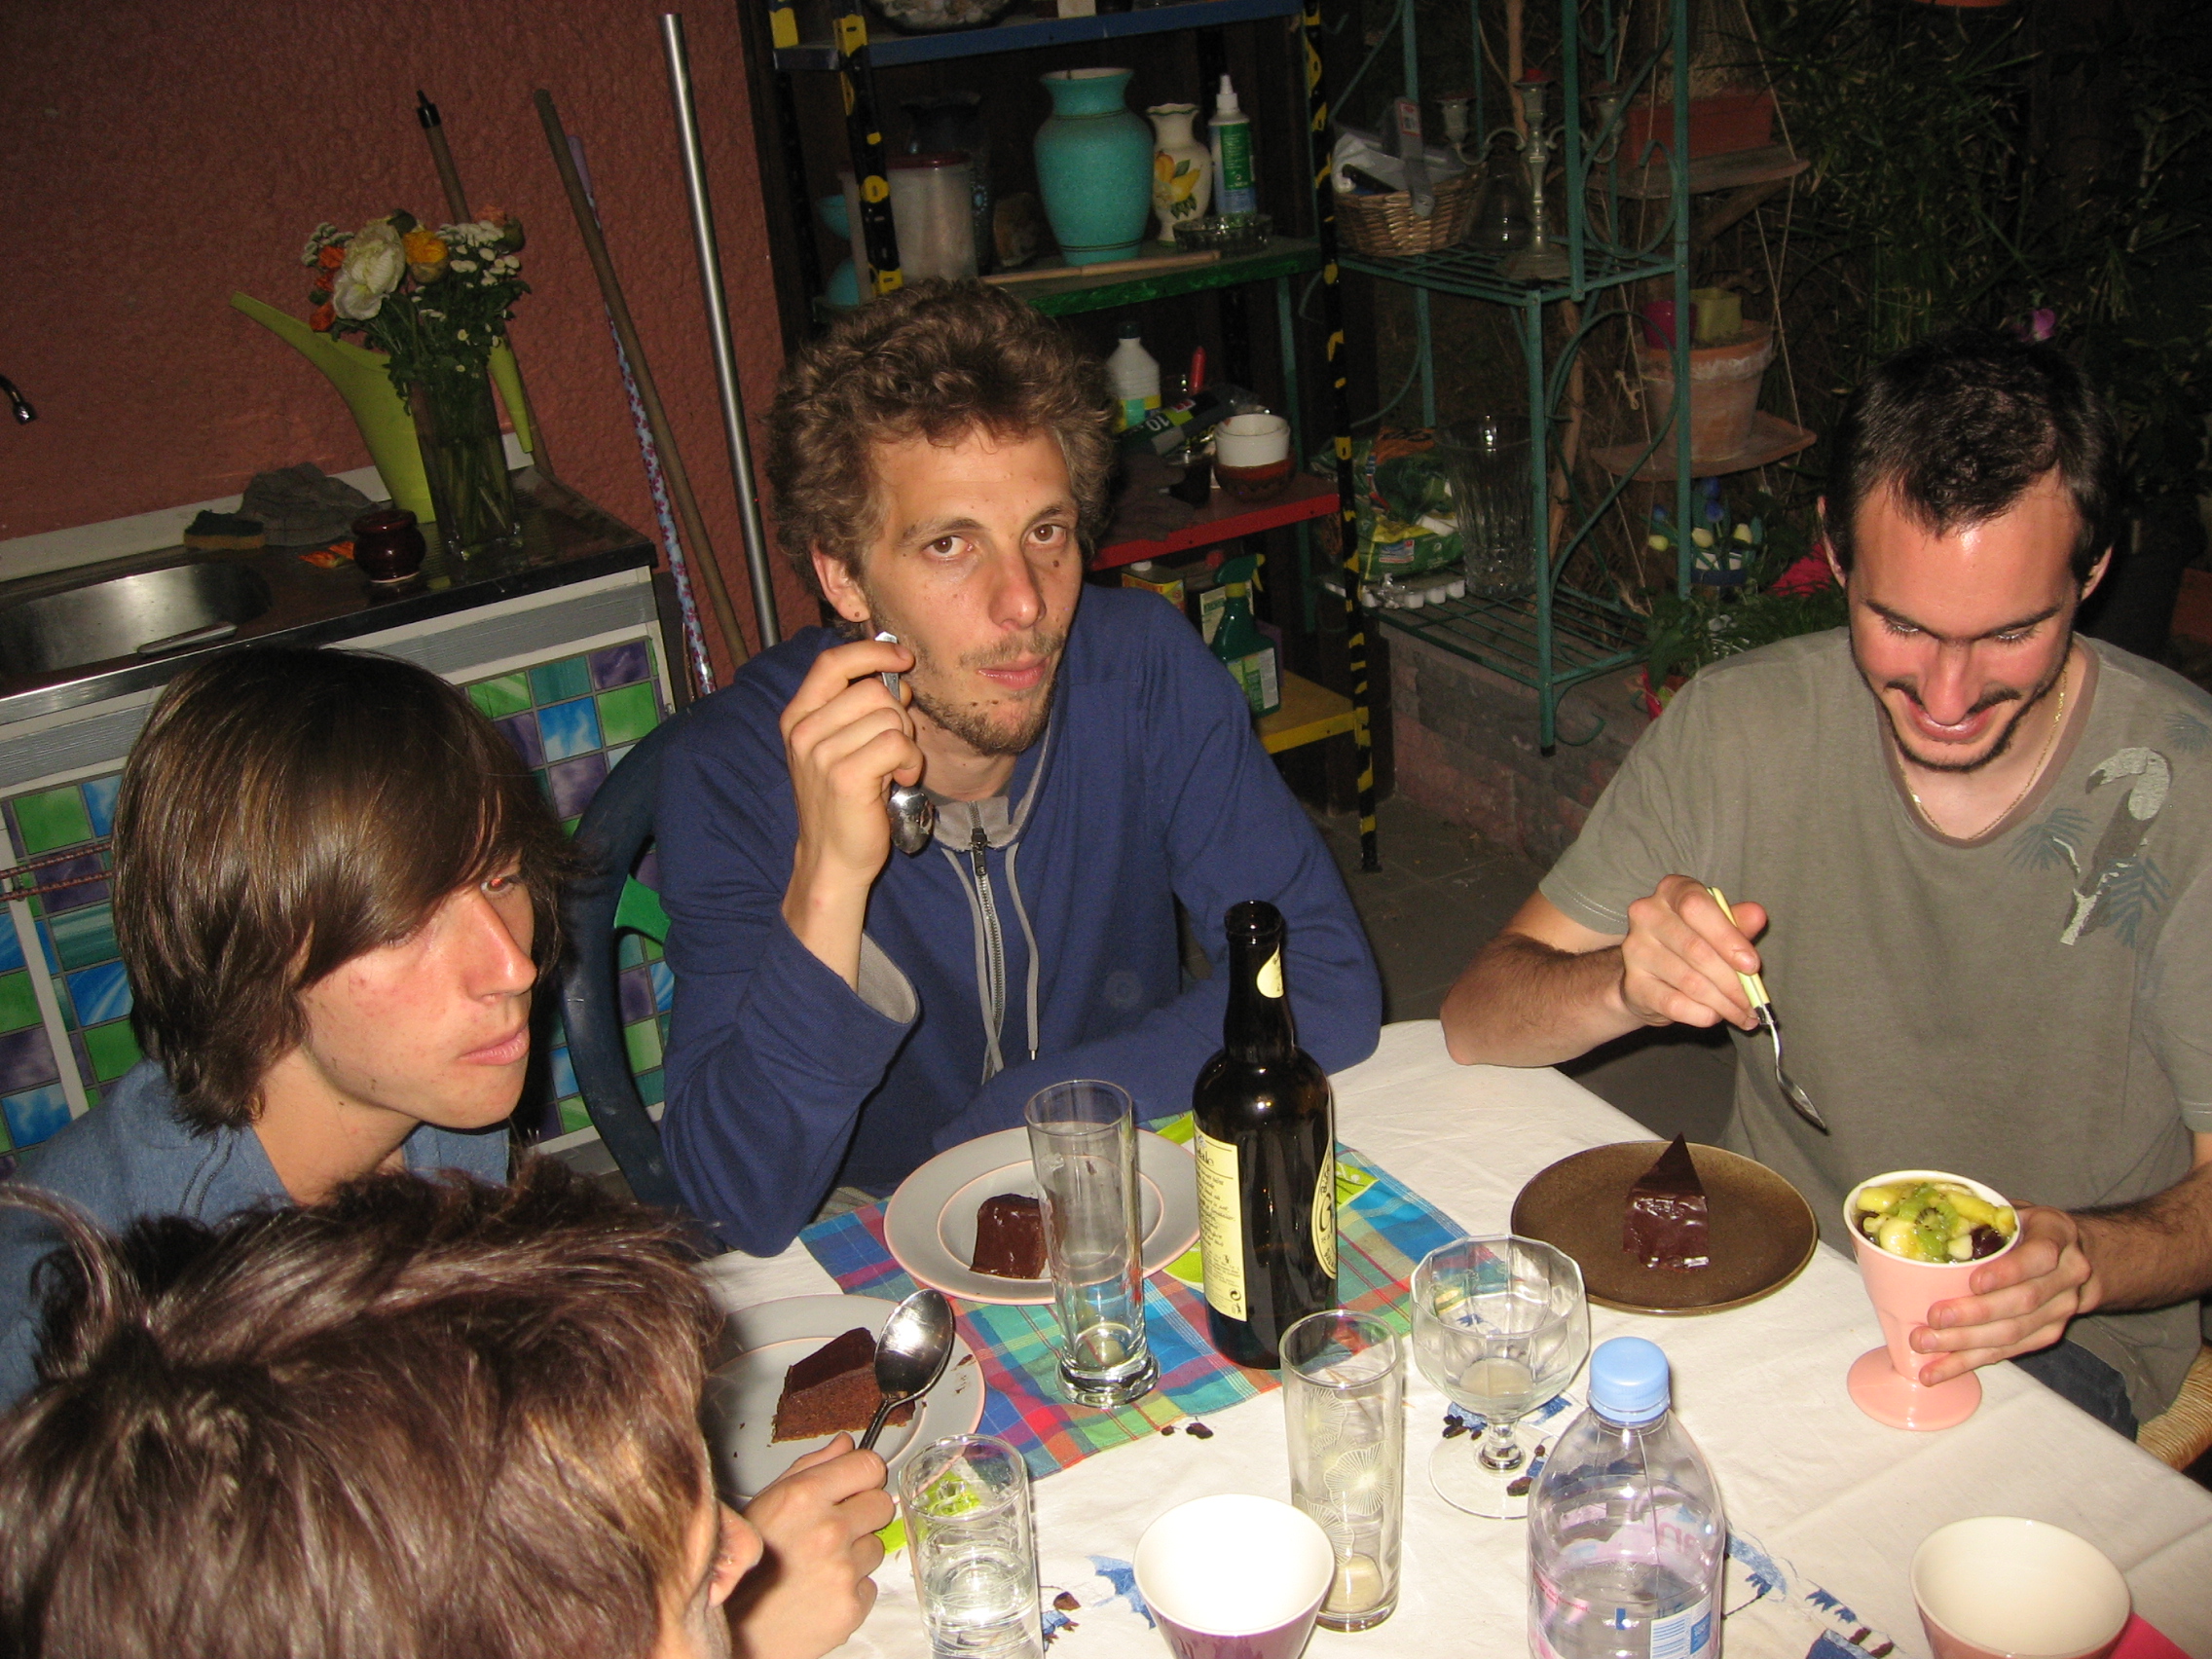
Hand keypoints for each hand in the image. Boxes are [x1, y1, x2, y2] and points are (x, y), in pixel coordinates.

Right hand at [728, 1435, 893, 1658]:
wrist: (736, 1631)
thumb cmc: (744, 1567)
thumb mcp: (766, 1503)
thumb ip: (810, 1468)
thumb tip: (845, 1444)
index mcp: (804, 1497)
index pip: (868, 1465)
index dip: (863, 1475)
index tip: (856, 1484)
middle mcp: (828, 1530)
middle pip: (882, 1503)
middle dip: (863, 1513)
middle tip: (836, 1528)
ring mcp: (843, 1571)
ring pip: (876, 1546)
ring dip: (855, 1554)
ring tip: (820, 1564)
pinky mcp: (852, 1606)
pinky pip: (870, 1584)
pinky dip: (852, 1588)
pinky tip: (823, 1590)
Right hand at [781, 637, 924, 888]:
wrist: (831, 858)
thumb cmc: (845, 802)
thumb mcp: (840, 747)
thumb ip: (859, 711)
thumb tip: (897, 680)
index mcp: (798, 717)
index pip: (832, 663)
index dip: (872, 652)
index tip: (902, 658)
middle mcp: (804, 732)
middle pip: (872, 690)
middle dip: (899, 713)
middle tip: (896, 745)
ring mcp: (821, 754)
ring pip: (889, 717)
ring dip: (906, 741)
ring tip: (894, 767)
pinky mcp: (845, 777)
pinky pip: (897, 743)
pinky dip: (910, 761)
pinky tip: (901, 779)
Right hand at [1616, 875, 1767, 1031]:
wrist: (1649, 975)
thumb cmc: (1692, 943)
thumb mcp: (1718, 928)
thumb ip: (1737, 923)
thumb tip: (1757, 915)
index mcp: (1672, 891)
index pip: (1696, 907)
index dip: (1727, 937)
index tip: (1751, 965)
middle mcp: (1646, 914)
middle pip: (1696, 949)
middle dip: (1732, 981)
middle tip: (1754, 1002)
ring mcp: (1635, 950)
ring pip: (1690, 982)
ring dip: (1723, 1003)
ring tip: (1742, 1013)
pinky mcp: (1633, 984)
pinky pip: (1675, 1004)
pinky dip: (1702, 1014)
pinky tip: (1715, 1016)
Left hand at [1912, 1206, 2099, 1385]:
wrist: (2074, 1258)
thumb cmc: (2028, 1228)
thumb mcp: (2014, 1210)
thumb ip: (1981, 1215)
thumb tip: (1920, 1213)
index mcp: (2056, 1236)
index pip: (2039, 1257)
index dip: (2008, 1272)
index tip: (1974, 1282)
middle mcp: (2066, 1277)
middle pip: (2022, 1302)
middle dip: (1975, 1314)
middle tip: (1934, 1318)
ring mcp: (2060, 1311)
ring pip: (2013, 1333)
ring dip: (1965, 1344)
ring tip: (1925, 1345)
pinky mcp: (2047, 1335)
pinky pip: (2007, 1352)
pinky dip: (1969, 1362)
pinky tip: (1938, 1370)